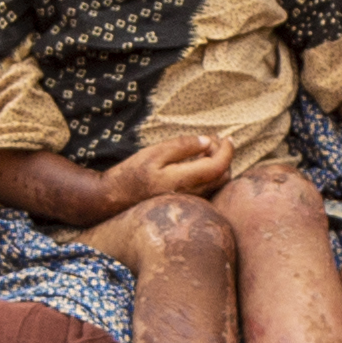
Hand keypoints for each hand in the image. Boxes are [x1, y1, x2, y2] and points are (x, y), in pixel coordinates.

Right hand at [95, 126, 243, 216]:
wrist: (113, 199)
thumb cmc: (131, 174)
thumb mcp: (154, 153)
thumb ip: (182, 146)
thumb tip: (208, 141)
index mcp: (183, 181)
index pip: (218, 167)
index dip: (227, 150)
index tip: (227, 137)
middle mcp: (190, 196)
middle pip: (223, 176)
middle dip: (222, 156)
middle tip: (211, 140)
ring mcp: (189, 203)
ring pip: (216, 184)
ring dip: (216, 165)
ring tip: (202, 150)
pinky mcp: (185, 205)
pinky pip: (207, 189)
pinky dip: (209, 174)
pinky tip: (195, 163)